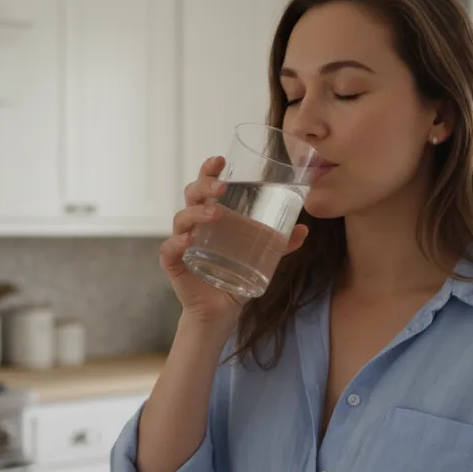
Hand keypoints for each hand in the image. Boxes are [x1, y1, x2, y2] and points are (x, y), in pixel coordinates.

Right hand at [160, 156, 309, 326]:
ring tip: (215, 213)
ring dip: (197, 213)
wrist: (221, 311)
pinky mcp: (175, 266)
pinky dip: (176, 243)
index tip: (220, 159)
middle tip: (222, 187)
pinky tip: (188, 240)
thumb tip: (303, 229)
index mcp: (210, 216)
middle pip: (191, 196)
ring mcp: (182, 244)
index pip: (205, 187)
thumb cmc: (235, 276)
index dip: (209, 170)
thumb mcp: (261, 257)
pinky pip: (169, 251)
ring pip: (181, 220)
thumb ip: (280, 244)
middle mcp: (193, 226)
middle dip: (204, 186)